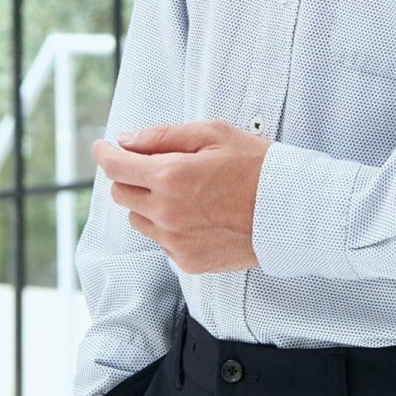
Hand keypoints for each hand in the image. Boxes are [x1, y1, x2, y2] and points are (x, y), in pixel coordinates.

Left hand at [93, 120, 272, 274]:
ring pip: (139, 220)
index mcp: (170, 176)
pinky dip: (169, 226)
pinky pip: (162, 242)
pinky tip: (198, 214)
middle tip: (154, 164)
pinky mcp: (188, 261)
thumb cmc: (258, 167)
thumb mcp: (214, 134)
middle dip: (130, 175)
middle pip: (122, 194)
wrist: (291, 211)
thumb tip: (126, 141)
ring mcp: (175, 242)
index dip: (105, 153)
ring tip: (184, 191)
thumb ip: (164, 136)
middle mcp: (166, 213)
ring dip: (148, 203)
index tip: (103, 147)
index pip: (116, 166)